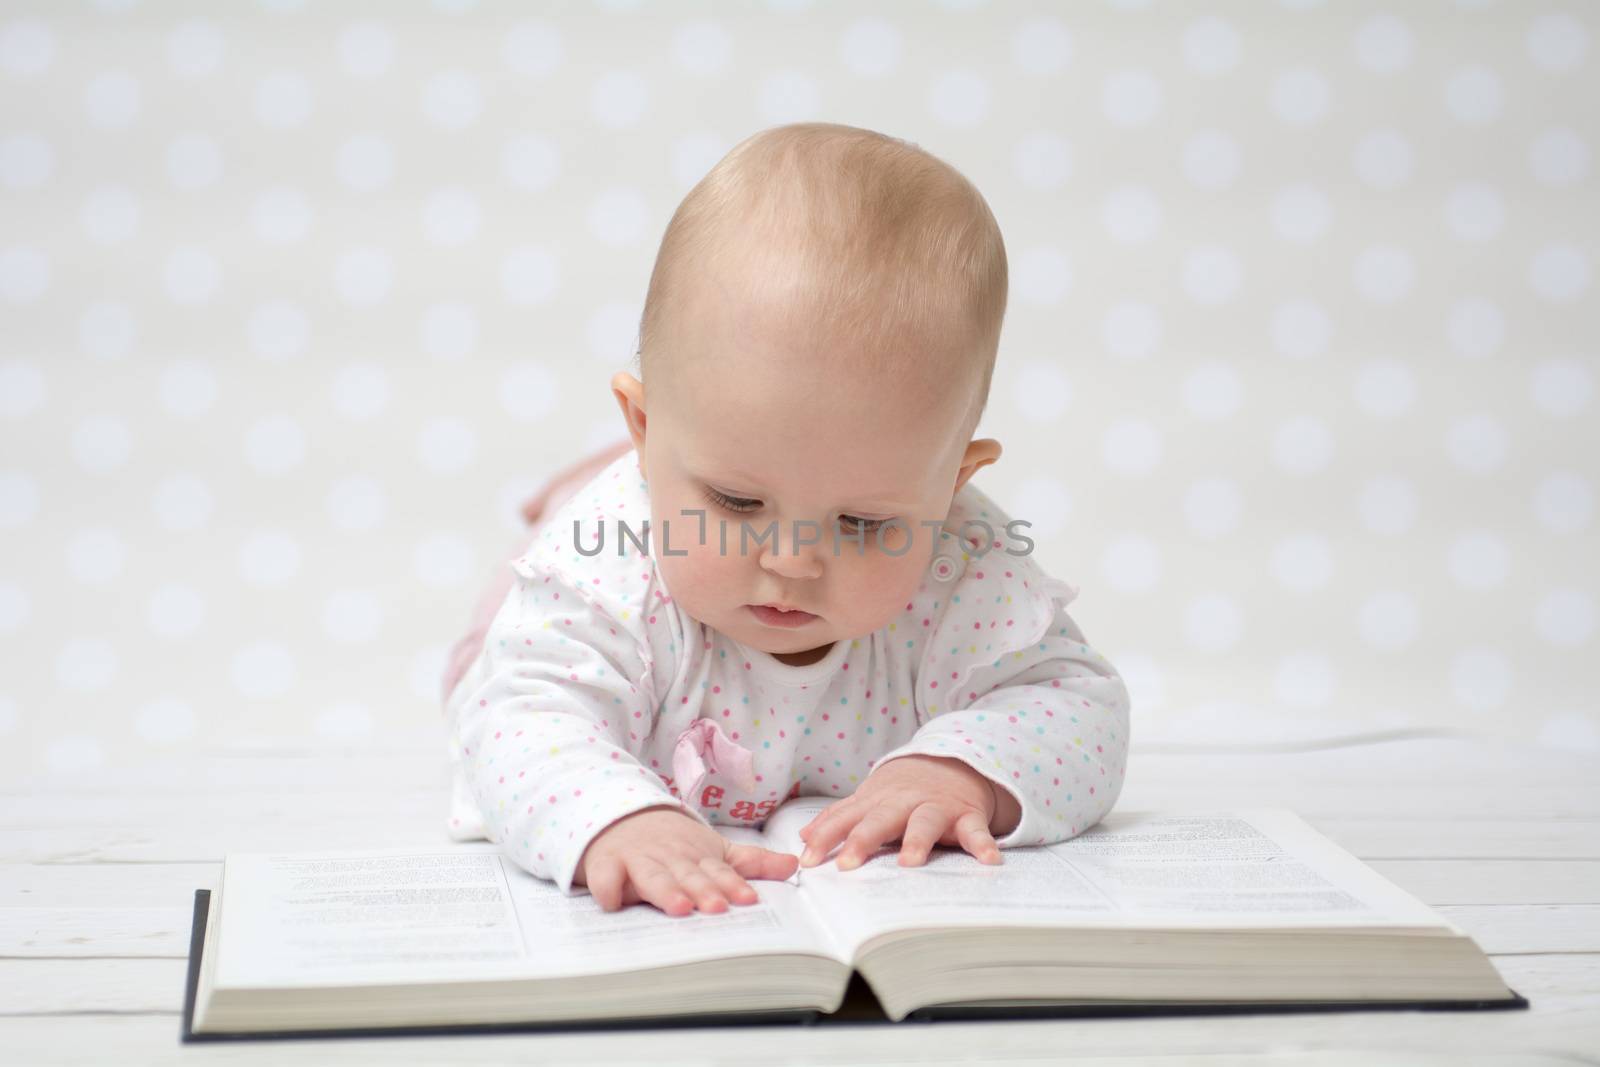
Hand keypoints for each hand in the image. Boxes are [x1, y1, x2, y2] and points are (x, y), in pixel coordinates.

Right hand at [573, 805, 798, 916]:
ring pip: (652, 876)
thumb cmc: (673, 844)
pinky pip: (605, 876)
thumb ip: (751, 862)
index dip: (732, 884)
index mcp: (697, 855)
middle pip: (687, 874)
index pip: (718, 871)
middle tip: (717, 907)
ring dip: (664, 890)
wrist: (620, 815)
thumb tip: (795, 866)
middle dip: (702, 890)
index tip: (748, 899)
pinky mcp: (606, 863)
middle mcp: (669, 856)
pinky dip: (608, 888)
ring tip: (678, 907)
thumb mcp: (713, 849)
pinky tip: (613, 902)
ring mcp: (637, 859)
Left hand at [796, 755, 1002, 870]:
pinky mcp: (967, 815)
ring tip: (910, 863)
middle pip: (880, 820)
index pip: (846, 818)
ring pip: (924, 823)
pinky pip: (976, 831)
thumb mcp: (870, 799)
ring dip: (917, 841)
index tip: (808, 860)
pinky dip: (983, 844)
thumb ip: (839, 817)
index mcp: (877, 801)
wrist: (953, 762)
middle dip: (862, 840)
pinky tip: (989, 861)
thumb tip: (803, 836)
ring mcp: (936, 808)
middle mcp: (904, 803)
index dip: (825, 837)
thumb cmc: (904, 791)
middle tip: (847, 864)